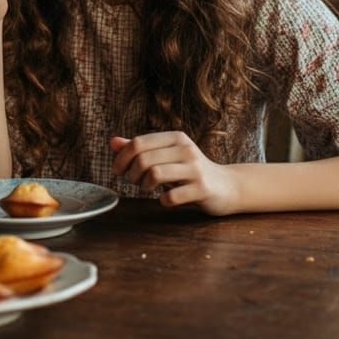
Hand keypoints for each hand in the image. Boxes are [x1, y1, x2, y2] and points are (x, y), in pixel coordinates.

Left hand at [110, 133, 240, 215]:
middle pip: (143, 159)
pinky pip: (171, 196)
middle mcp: (186, 149)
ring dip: (143, 185)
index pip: (138, 142)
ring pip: (155, 173)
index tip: (118, 171)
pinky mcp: (202, 188)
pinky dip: (163, 200)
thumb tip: (112, 142)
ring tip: (147, 189)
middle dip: (131, 174)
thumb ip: (140, 149)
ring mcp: (195, 169)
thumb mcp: (166, 155)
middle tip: (134, 182)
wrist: (226, 186)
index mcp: (175, 138)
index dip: (122, 158)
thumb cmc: (190, 171)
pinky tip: (166, 199)